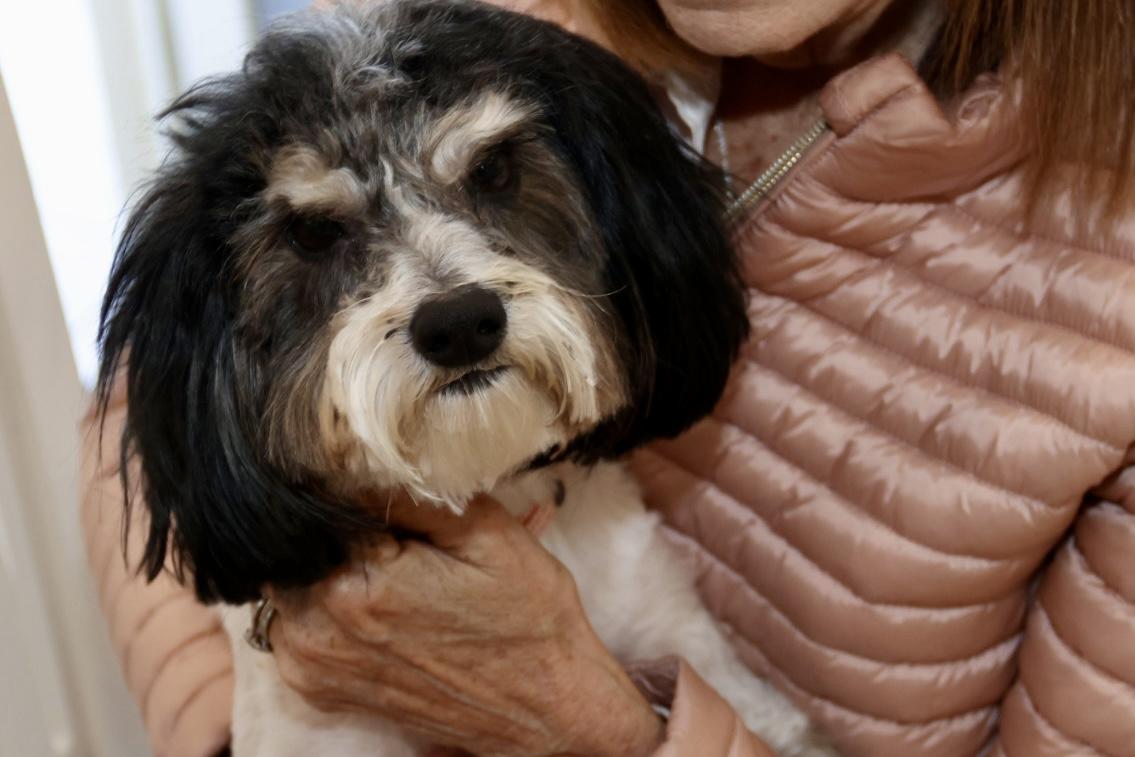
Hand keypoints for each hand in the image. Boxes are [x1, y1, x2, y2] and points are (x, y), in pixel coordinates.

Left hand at [267, 495, 663, 756]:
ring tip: (393, 571)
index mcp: (356, 586)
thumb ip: (413, 492)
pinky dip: (324, 606)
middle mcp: (319, 631)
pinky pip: (296, 623)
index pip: (323, 505)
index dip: (353, 489)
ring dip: (327, 566)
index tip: (389, 494)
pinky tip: (379, 607)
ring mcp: (312, 666)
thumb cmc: (527, 617)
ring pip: (290, 583)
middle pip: (296, 545)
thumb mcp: (488, 532)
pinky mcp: (319, 688)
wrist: (547, 704)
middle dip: (337, 529)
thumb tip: (357, 458)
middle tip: (399, 536)